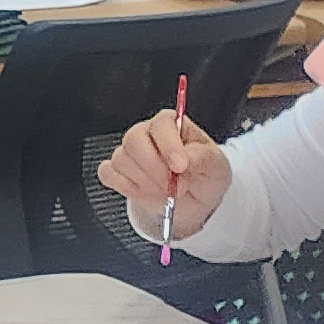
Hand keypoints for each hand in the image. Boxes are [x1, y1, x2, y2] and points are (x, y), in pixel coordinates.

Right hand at [97, 109, 233, 242]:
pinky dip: (125, 186)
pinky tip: (145, 192)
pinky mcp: (118, 172)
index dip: (169, 146)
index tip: (181, 166)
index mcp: (170, 124)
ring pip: (121, 161)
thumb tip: (186, 158)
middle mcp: (145, 134)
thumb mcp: (215, 164)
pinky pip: (108, 174)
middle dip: (154, 169)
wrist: (196, 198)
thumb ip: (202, 157)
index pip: (160, 125)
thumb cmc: (205, 173)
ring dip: (145, 183)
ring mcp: (129, 152)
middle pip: (133, 141)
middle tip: (173, 186)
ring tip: (166, 192)